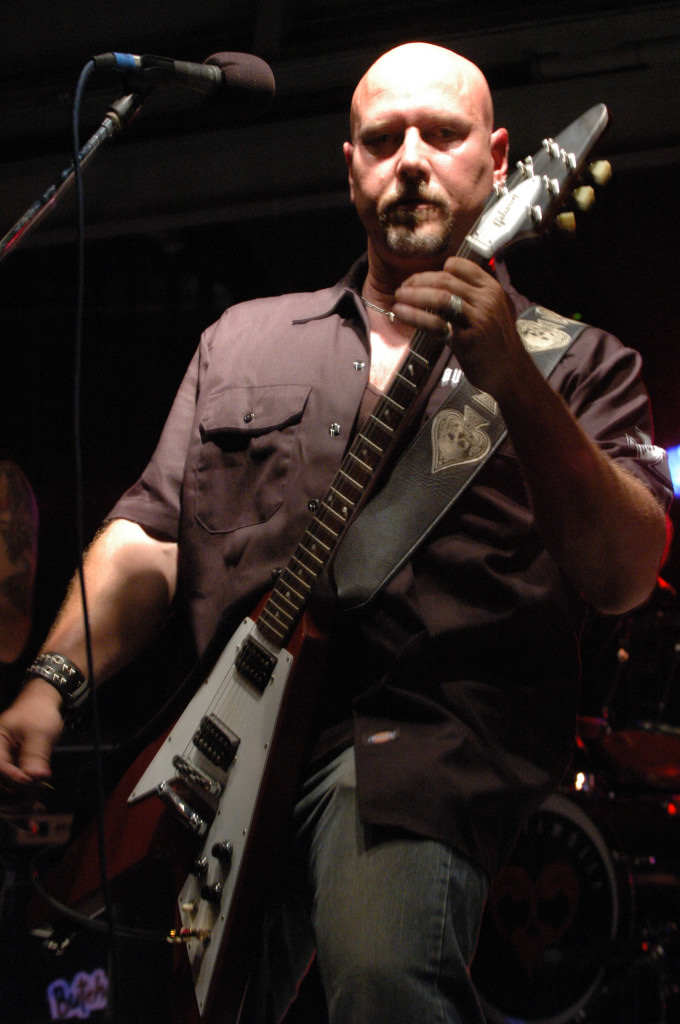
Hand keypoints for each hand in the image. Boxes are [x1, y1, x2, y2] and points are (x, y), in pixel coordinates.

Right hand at [0, 679, 62, 799]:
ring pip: (3, 799)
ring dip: (20, 808)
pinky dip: (20, 811)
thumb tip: (36, 778)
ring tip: (38, 811)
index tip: (33, 782)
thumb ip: (35, 756)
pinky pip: (10, 799)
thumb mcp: (39, 732)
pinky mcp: (8, 780)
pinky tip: (33, 823)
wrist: (40, 708)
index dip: (15, 780)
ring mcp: (0, 772)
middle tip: (38, 795)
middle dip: (17, 797)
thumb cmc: (38, 714)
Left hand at [393, 256, 531, 399]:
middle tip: (402, 289)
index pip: (458, 266)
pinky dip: (415, 316)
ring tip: (398, 299)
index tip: (418, 280)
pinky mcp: (468, 340)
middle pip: (444, 280)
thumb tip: (435, 287)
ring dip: (413, 295)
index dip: (434, 271)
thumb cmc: (495, 342)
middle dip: (418, 282)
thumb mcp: (491, 311)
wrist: (510, 372)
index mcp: (491, 288)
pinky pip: (436, 323)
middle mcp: (487, 299)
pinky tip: (401, 314)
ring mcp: (479, 319)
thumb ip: (470, 297)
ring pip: (440, 297)